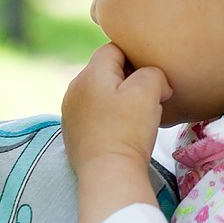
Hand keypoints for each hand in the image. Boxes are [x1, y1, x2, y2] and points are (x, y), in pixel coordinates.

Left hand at [61, 43, 173, 222]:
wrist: (108, 175)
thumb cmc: (128, 130)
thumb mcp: (148, 90)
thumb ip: (153, 72)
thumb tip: (154, 80)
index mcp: (90, 72)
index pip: (115, 48)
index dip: (137, 57)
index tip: (152, 77)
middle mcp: (74, 87)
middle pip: (106, 70)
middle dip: (128, 79)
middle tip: (148, 97)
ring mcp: (70, 111)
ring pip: (100, 93)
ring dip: (118, 99)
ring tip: (135, 117)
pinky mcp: (71, 131)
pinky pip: (93, 113)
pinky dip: (108, 117)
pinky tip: (121, 131)